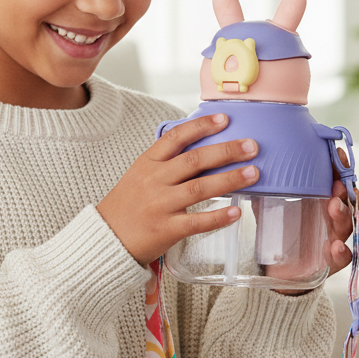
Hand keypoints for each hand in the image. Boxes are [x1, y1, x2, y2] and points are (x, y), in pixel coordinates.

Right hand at [97, 114, 259, 265]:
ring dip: (229, 179)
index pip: (176, 137)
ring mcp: (160, 205)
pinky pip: (197, 222)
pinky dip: (218, 217)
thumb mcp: (140, 175)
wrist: (106, 238)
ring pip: (200, 188)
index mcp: (148, 163)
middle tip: (251, 146)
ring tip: (253, 173)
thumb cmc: (127, 206)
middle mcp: (154, 180)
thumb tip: (205, 151)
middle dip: (226, 151)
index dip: (201, 126)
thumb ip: (167, 164)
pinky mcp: (166, 229)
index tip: (224, 119)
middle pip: (194, 160)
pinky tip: (236, 212)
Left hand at [270, 146, 358, 294]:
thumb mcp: (271, 209)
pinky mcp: (330, 261)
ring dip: (343, 214)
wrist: (279, 270)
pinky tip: (336, 245)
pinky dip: (342, 251)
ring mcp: (334, 238)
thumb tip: (251, 168)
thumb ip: (266, 191)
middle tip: (337, 183)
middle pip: (348, 201)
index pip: (337, 181)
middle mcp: (331, 218)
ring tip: (334, 206)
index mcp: (321, 201)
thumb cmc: (281, 235)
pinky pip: (342, 257)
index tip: (338, 155)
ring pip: (347, 225)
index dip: (341, 168)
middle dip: (345, 190)